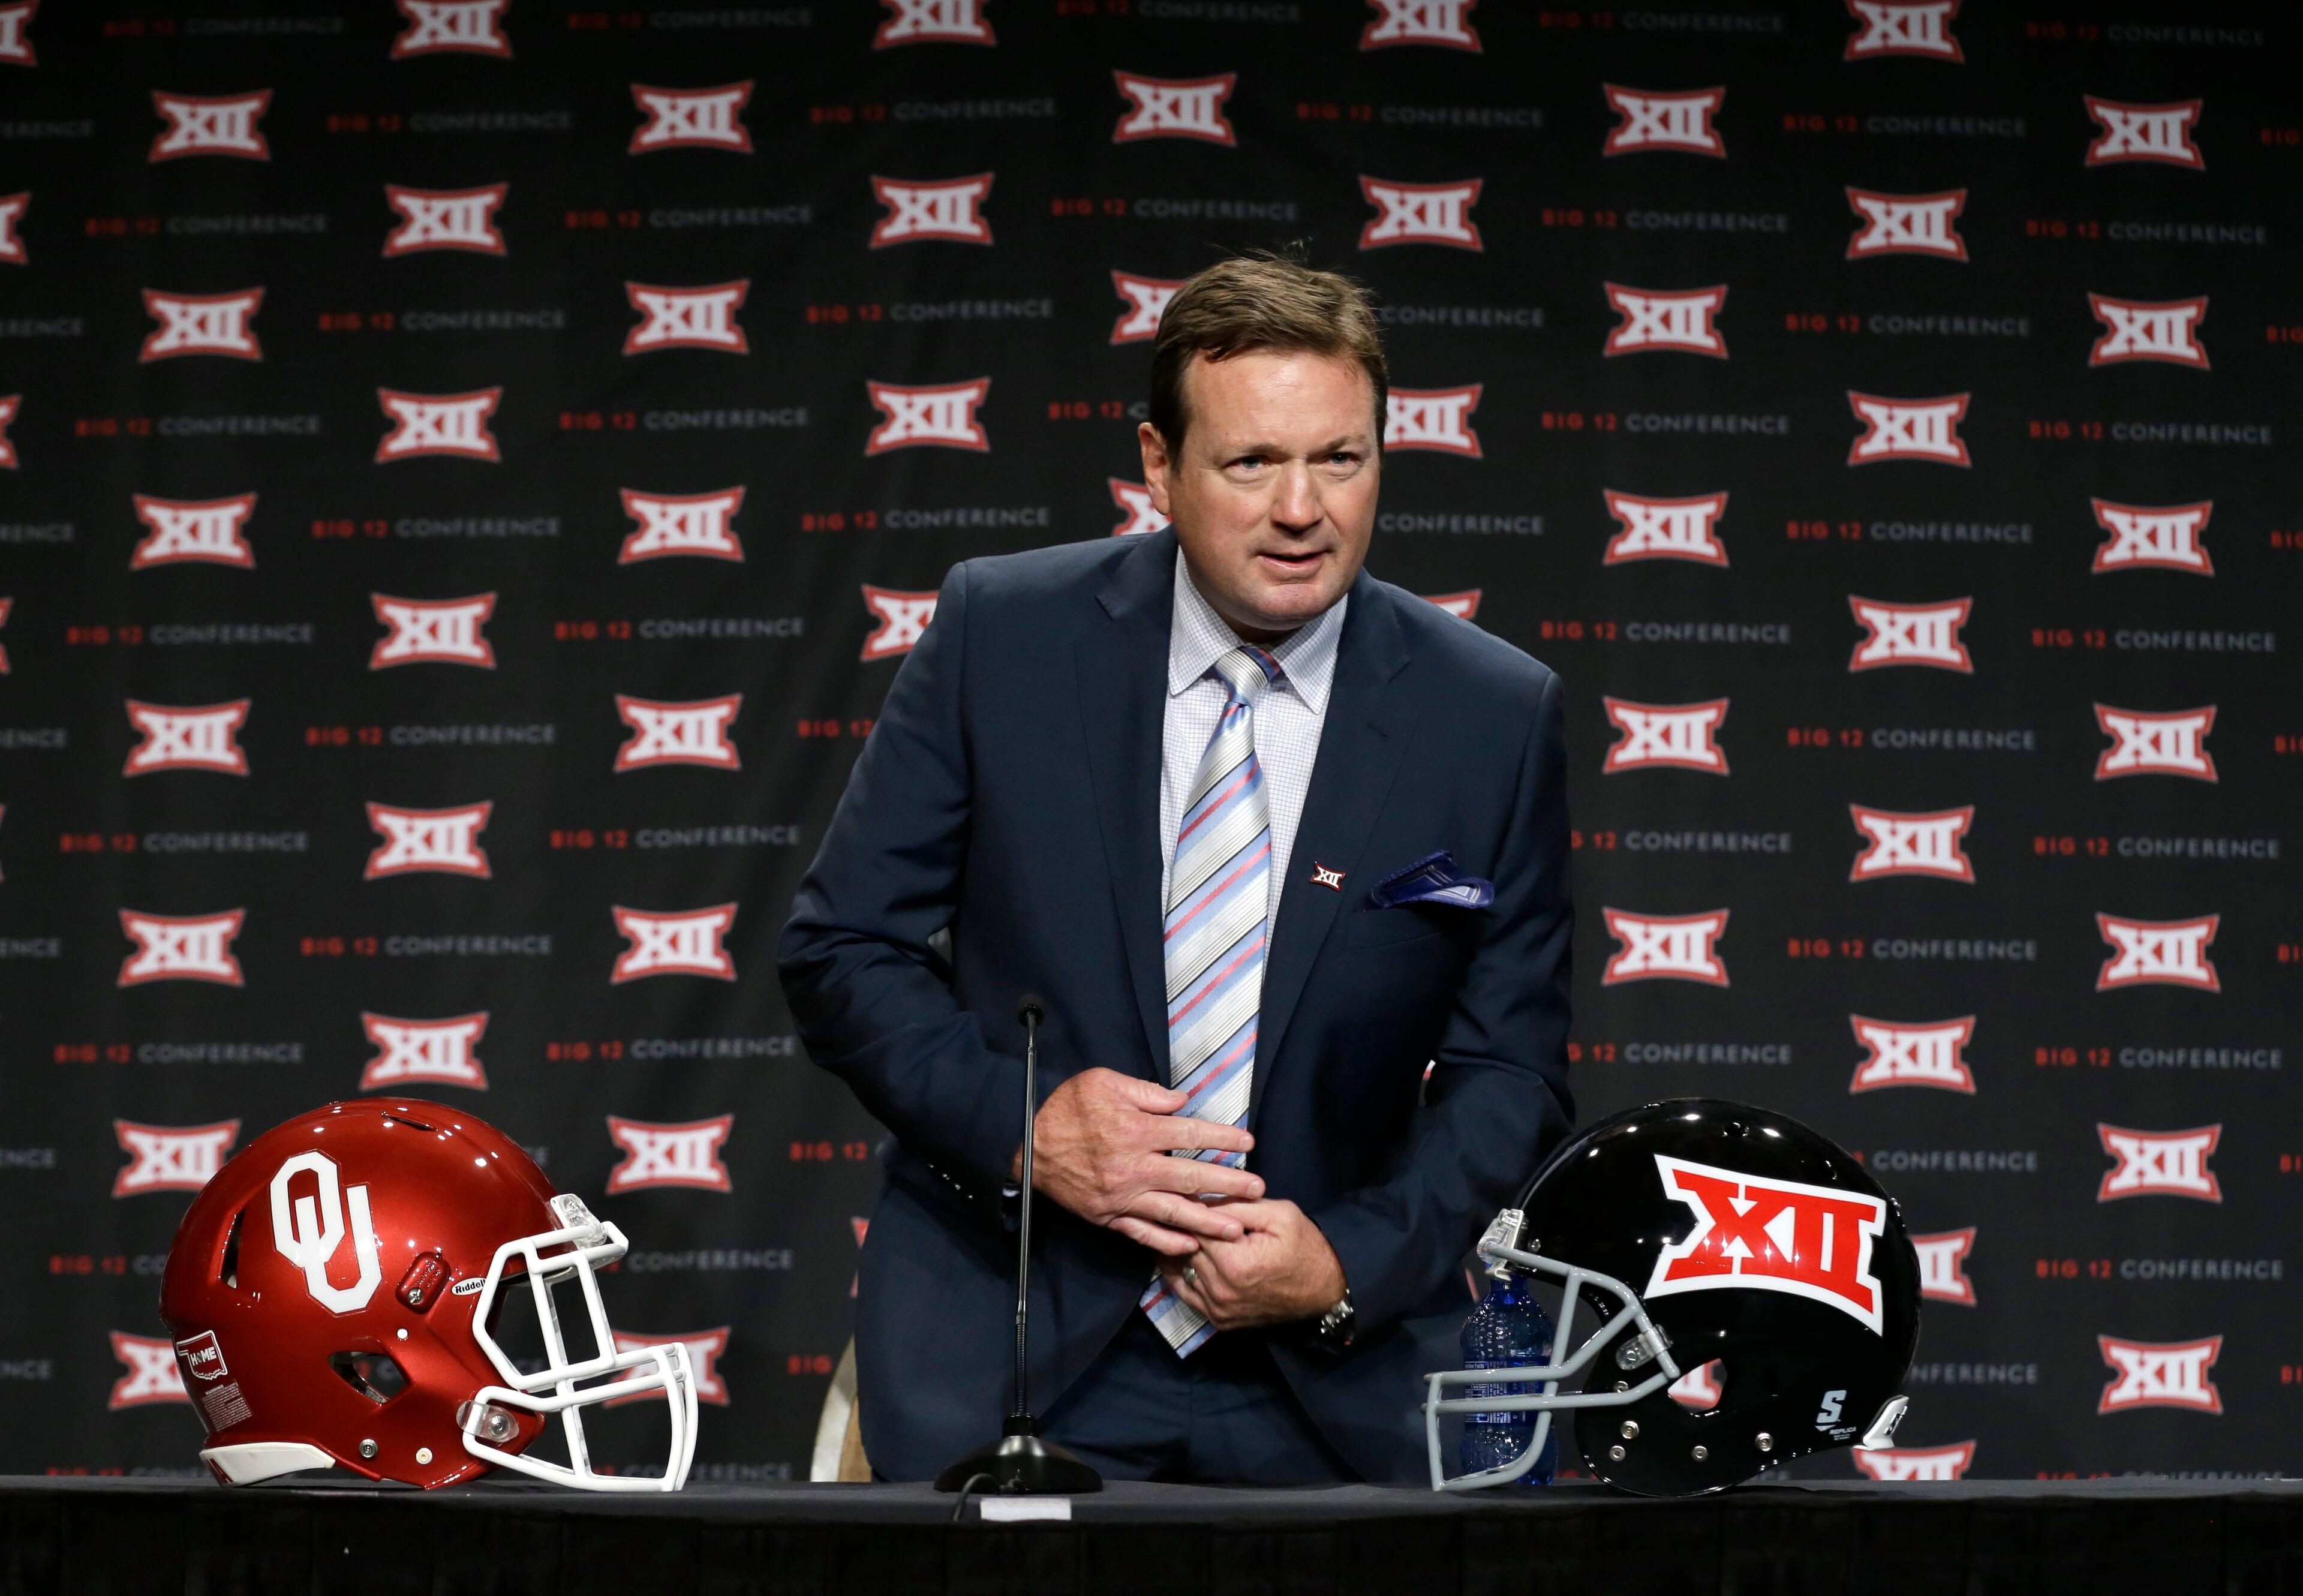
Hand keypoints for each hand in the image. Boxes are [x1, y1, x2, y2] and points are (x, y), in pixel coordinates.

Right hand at [1017, 1068, 1263, 1255]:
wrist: (1026, 1145)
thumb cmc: (1066, 1108)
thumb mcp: (1102, 1082)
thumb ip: (1146, 1093)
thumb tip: (1182, 1102)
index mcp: (1136, 1131)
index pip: (1190, 1135)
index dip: (1222, 1139)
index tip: (1248, 1142)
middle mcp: (1133, 1168)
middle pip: (1191, 1178)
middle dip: (1228, 1185)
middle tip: (1258, 1190)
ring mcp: (1122, 1197)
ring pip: (1173, 1213)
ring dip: (1208, 1221)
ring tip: (1237, 1229)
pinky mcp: (1108, 1216)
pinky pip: (1143, 1234)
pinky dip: (1167, 1243)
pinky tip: (1191, 1247)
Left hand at [1158, 1199, 1345, 1332]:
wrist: (1326, 1289)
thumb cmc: (1305, 1246)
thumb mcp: (1278, 1213)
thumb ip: (1236, 1204)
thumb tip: (1198, 1197)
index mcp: (1235, 1263)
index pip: (1194, 1226)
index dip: (1192, 1208)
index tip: (1189, 1194)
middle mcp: (1221, 1291)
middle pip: (1185, 1249)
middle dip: (1186, 1227)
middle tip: (1184, 1209)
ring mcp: (1218, 1310)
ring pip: (1181, 1270)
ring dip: (1182, 1250)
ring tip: (1186, 1230)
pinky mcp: (1219, 1321)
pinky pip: (1187, 1293)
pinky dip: (1184, 1273)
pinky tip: (1188, 1255)